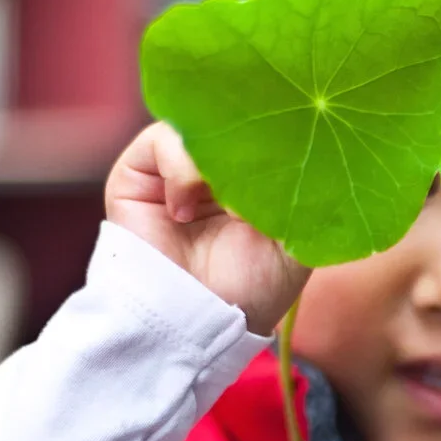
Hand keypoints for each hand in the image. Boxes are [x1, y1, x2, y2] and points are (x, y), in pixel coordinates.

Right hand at [105, 122, 309, 335]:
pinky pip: (161, 140)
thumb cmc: (254, 287)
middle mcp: (216, 164)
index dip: (278, 126)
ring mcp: (177, 166)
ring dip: (219, 159)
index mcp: (254, 172)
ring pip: (200, 125)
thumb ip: (303, 191)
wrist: (202, 323)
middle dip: (252, 134)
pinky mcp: (137, 175)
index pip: (265, 125)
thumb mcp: (297, 236)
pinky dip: (182, 168)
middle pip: (233, 117)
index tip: (298, 136)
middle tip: (268, 161)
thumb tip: (294, 146)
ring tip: (228, 204)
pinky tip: (187, 210)